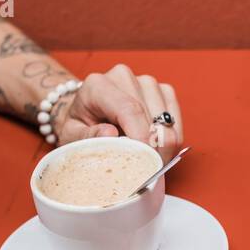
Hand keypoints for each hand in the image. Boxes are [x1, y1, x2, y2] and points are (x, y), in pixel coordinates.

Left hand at [53, 63, 183, 158]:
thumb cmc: (80, 127)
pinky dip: (170, 140)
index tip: (146, 161)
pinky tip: (155, 148)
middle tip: (145, 171)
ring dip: (162, 147)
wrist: (87, 114)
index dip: (142, 137)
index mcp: (98, 85)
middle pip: (151, 117)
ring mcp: (146, 82)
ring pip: (167, 121)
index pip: (129, 109)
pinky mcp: (163, 91)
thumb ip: (88, 136)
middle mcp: (124, 77)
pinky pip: (176, 121)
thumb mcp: (73, 137)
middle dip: (153, 149)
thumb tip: (110, 133)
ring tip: (146, 160)